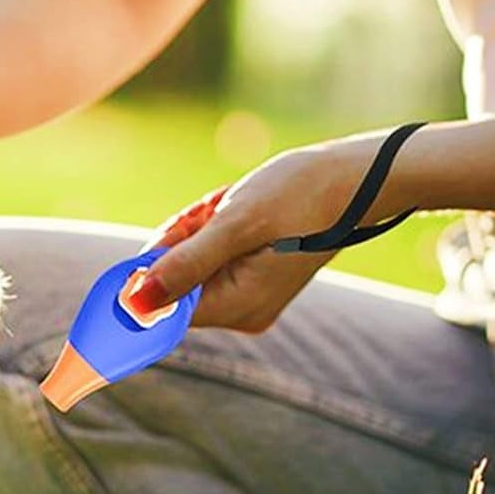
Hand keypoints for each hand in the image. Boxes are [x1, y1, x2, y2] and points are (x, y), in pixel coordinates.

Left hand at [130, 134, 410, 331]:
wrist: (360, 179)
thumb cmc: (302, 194)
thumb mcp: (234, 224)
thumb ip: (182, 265)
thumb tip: (134, 304)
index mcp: (238, 308)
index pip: (164, 306)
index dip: (155, 267)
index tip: (178, 229)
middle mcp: (242, 314)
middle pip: (176, 283)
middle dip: (184, 240)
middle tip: (216, 210)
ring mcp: (250, 298)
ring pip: (192, 265)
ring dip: (200, 229)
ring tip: (232, 205)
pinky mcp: (256, 279)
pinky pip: (213, 257)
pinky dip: (215, 231)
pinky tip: (238, 209)